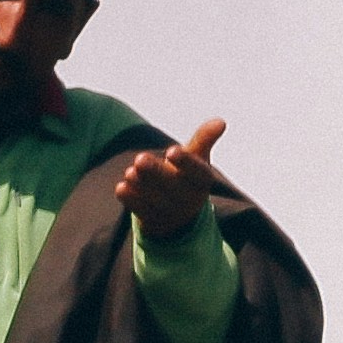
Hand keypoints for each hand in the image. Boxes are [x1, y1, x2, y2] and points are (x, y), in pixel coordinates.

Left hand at [117, 118, 228, 235]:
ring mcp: (171, 212)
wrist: (180, 214)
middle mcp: (189, 198)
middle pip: (171, 185)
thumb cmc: (187, 176)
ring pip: (155, 198)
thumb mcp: (197, 158)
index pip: (197, 172)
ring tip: (130, 172)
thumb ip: (204, 140)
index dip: (185, 162)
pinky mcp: (153, 221)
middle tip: (140, 159)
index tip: (172, 151)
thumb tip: (221, 121)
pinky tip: (121, 188)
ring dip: (141, 185)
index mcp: (202, 181)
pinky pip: (141, 211)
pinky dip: (131, 200)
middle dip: (155, 172)